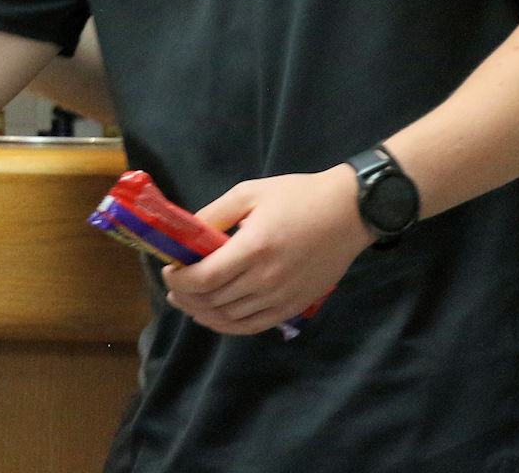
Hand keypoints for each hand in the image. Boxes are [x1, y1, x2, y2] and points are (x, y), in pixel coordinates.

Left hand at [160, 168, 370, 336]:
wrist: (349, 212)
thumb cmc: (298, 196)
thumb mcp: (250, 193)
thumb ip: (214, 214)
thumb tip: (185, 233)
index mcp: (252, 248)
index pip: (204, 278)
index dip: (179, 280)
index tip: (169, 270)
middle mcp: (265, 279)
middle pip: (213, 302)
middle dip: (185, 297)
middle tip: (174, 286)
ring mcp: (281, 297)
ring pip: (230, 319)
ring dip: (202, 313)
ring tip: (188, 302)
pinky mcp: (293, 307)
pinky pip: (253, 327)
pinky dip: (229, 327)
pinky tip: (215, 318)